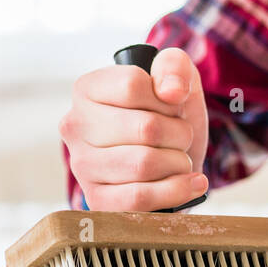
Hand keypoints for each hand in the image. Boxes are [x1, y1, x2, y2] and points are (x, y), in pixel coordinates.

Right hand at [60, 47, 209, 210]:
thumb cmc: (169, 114)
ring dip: (179, 161)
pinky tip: (191, 182)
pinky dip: (176, 191)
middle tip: (181, 135)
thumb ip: (174, 66)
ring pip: (144, 164)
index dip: (167, 98)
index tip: (172, 106)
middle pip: (146, 128)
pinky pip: (140, 199)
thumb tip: (172, 91)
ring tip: (181, 158)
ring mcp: (82, 166)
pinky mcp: (97, 200)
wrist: (172, 156)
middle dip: (180, 133)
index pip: (133, 85)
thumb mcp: (177, 78)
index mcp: (87, 89)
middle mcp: (75, 126)